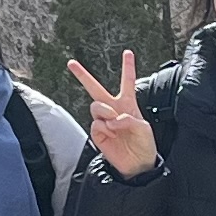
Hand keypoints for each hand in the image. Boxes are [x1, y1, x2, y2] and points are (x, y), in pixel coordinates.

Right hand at [64, 50, 156, 177]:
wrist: (137, 164)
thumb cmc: (144, 144)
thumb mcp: (144, 128)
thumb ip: (129, 119)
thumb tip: (111, 120)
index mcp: (128, 103)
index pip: (127, 81)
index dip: (127, 66)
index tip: (128, 52)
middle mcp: (113, 108)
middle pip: (95, 88)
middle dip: (82, 75)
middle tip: (70, 63)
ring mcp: (104, 120)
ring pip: (95, 106)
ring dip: (105, 112)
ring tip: (114, 123)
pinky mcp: (97, 133)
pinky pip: (96, 123)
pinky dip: (104, 128)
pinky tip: (112, 135)